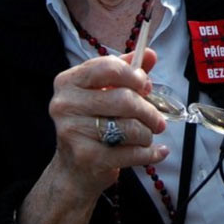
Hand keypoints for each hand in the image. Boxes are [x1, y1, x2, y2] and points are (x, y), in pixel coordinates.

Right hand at [47, 49, 167, 199]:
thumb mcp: (106, 92)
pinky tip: (156, 152)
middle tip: (158, 120)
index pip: (108, 68)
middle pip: (124, 99)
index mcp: (69, 81)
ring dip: (147, 133)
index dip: (134, 76)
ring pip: (129, 127)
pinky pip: (131, 152)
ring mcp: (72, 131)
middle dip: (148, 111)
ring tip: (147, 136)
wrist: (74, 169)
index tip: (146, 87)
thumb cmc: (94, 123)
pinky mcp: (86, 157)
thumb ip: (127, 71)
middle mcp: (65, 104)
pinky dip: (150, 153)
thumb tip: (150, 53)